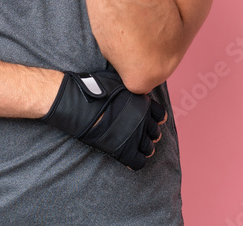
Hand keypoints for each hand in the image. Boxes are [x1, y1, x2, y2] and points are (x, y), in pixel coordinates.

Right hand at [41, 69, 166, 169]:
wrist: (81, 104)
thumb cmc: (95, 89)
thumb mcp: (118, 81)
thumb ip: (130, 88)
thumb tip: (131, 86)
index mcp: (144, 103)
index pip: (160, 114)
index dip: (155, 118)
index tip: (149, 120)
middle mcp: (144, 120)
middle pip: (155, 132)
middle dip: (149, 134)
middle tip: (139, 135)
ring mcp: (135, 136)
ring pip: (149, 148)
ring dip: (143, 148)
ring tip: (134, 148)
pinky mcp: (125, 150)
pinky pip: (138, 162)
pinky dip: (135, 161)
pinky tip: (127, 158)